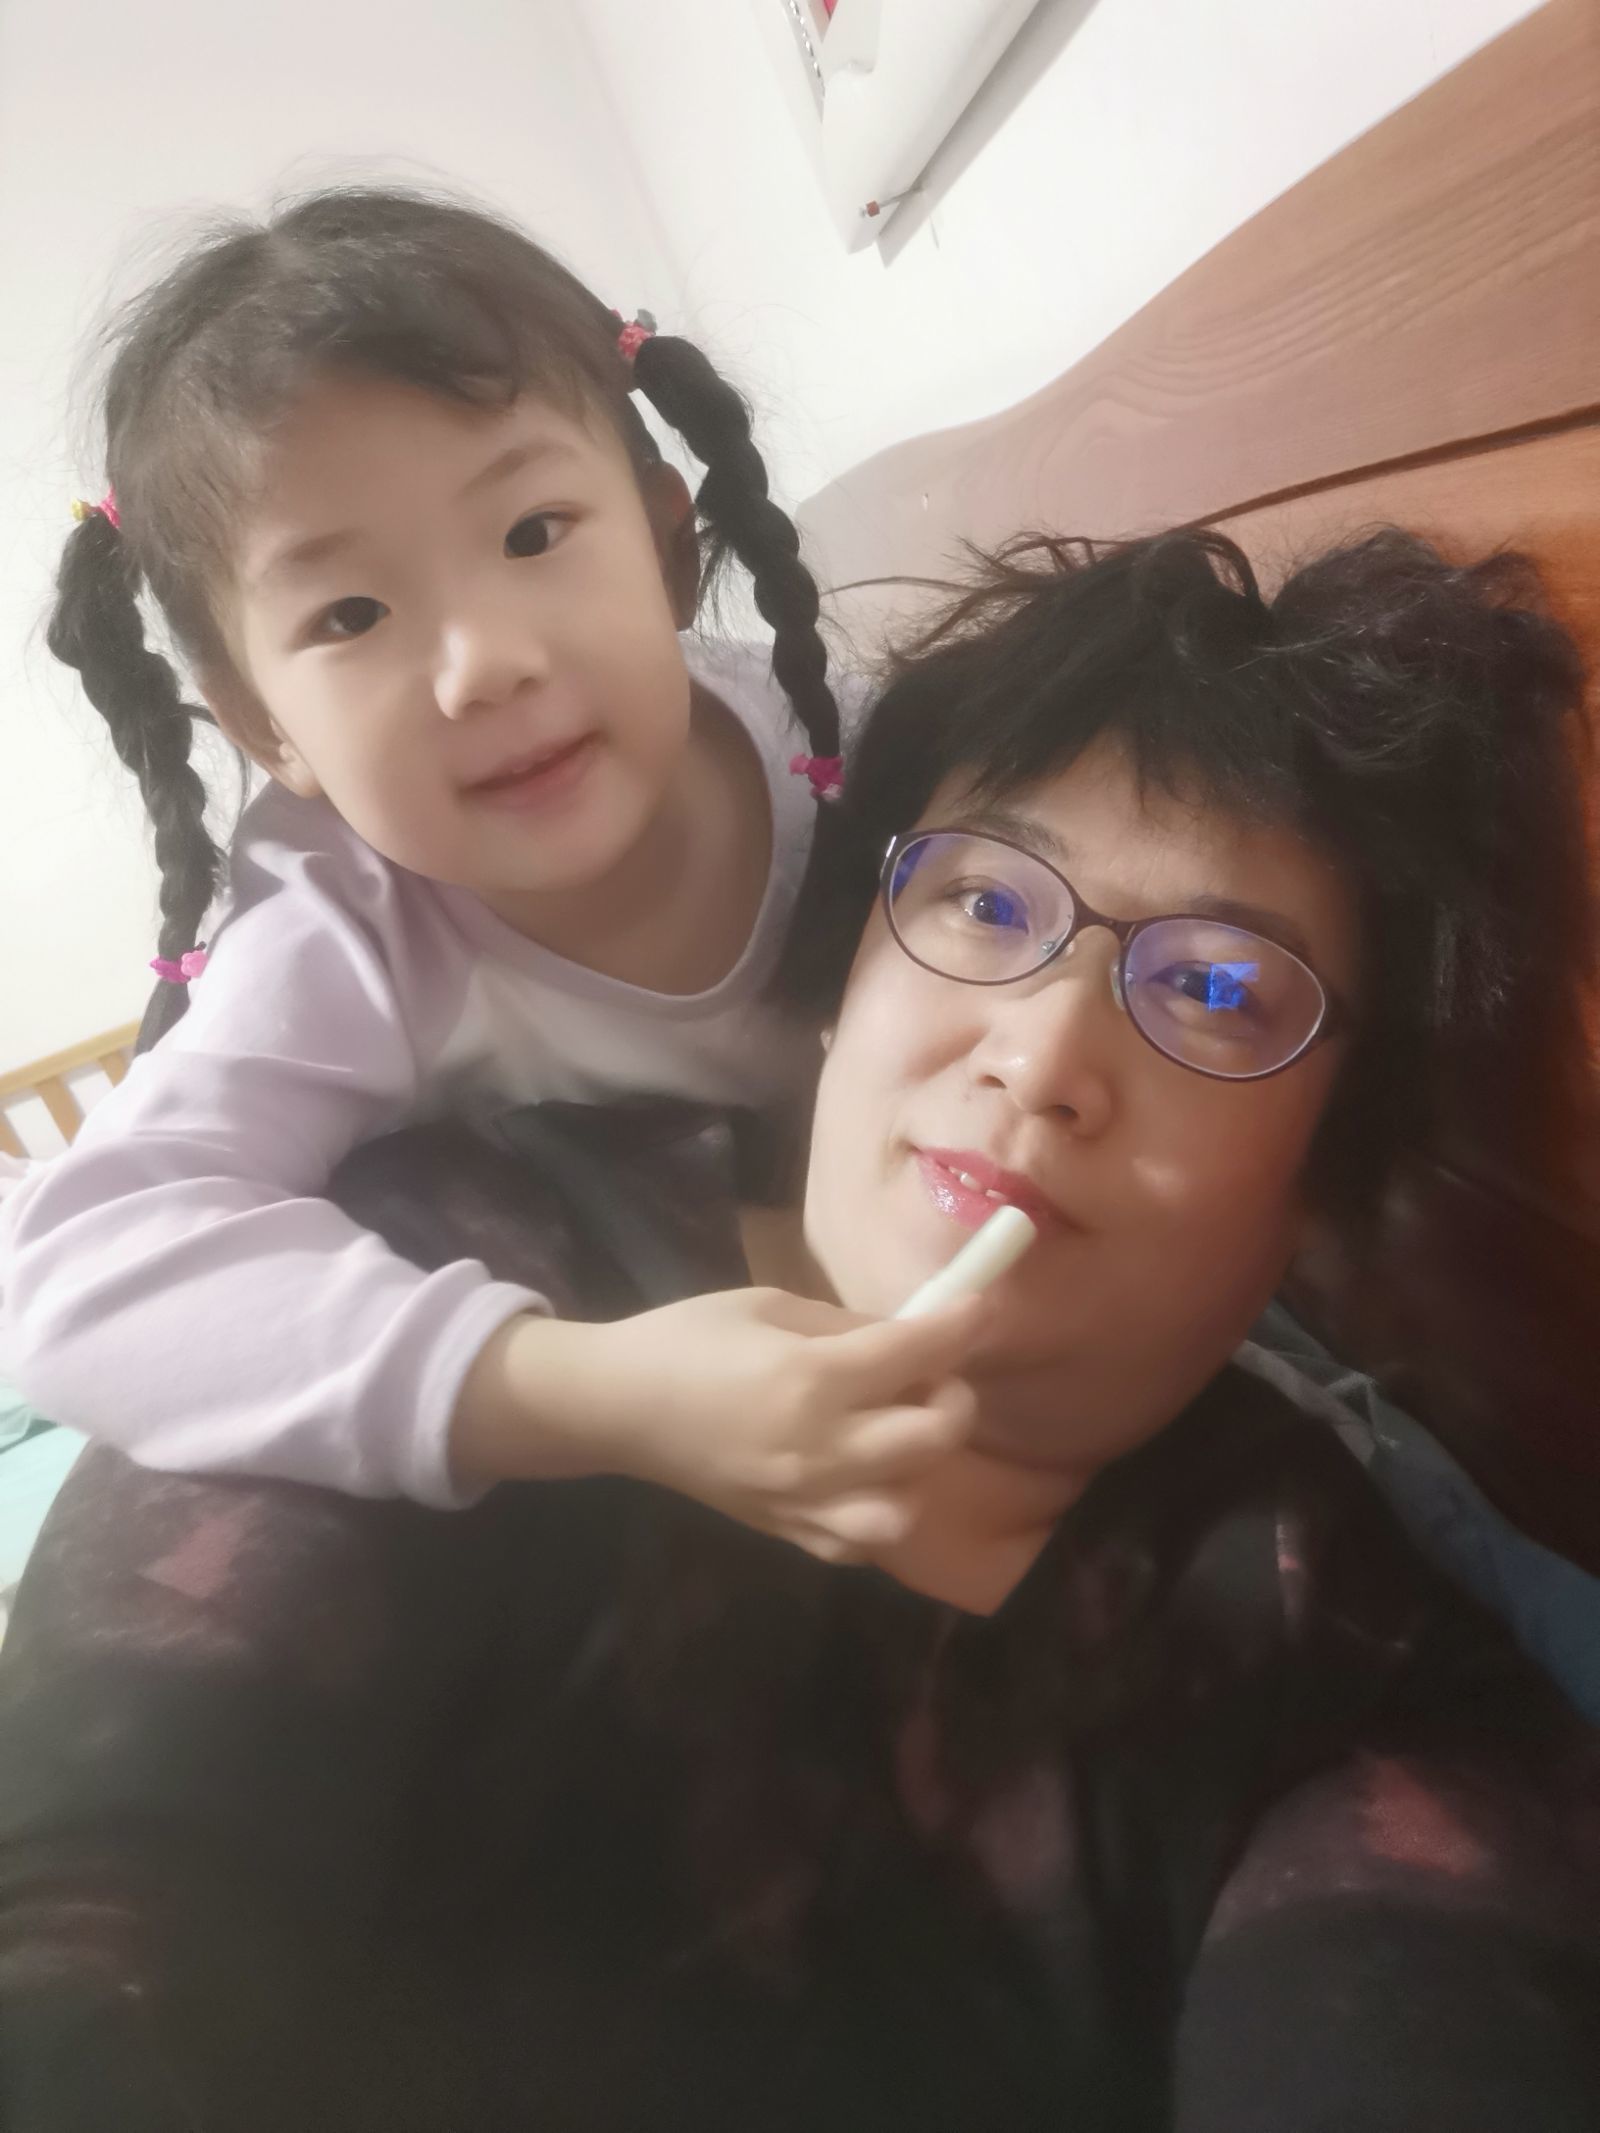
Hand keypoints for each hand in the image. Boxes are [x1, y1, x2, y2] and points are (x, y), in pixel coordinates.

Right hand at [452, 1288, 982, 1562]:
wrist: (617, 1409)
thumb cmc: (687, 1339)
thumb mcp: (768, 1306)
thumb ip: (845, 1325)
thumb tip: (909, 1335)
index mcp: (810, 1378)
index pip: (917, 1352)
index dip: (963, 1324)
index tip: (983, 1306)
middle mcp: (819, 1448)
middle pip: (933, 1437)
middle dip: (953, 1397)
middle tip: (933, 1374)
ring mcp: (805, 1501)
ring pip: (907, 1506)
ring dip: (916, 1465)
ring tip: (893, 1432)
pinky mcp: (788, 1533)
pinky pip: (862, 1542)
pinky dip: (878, 1510)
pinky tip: (862, 1475)